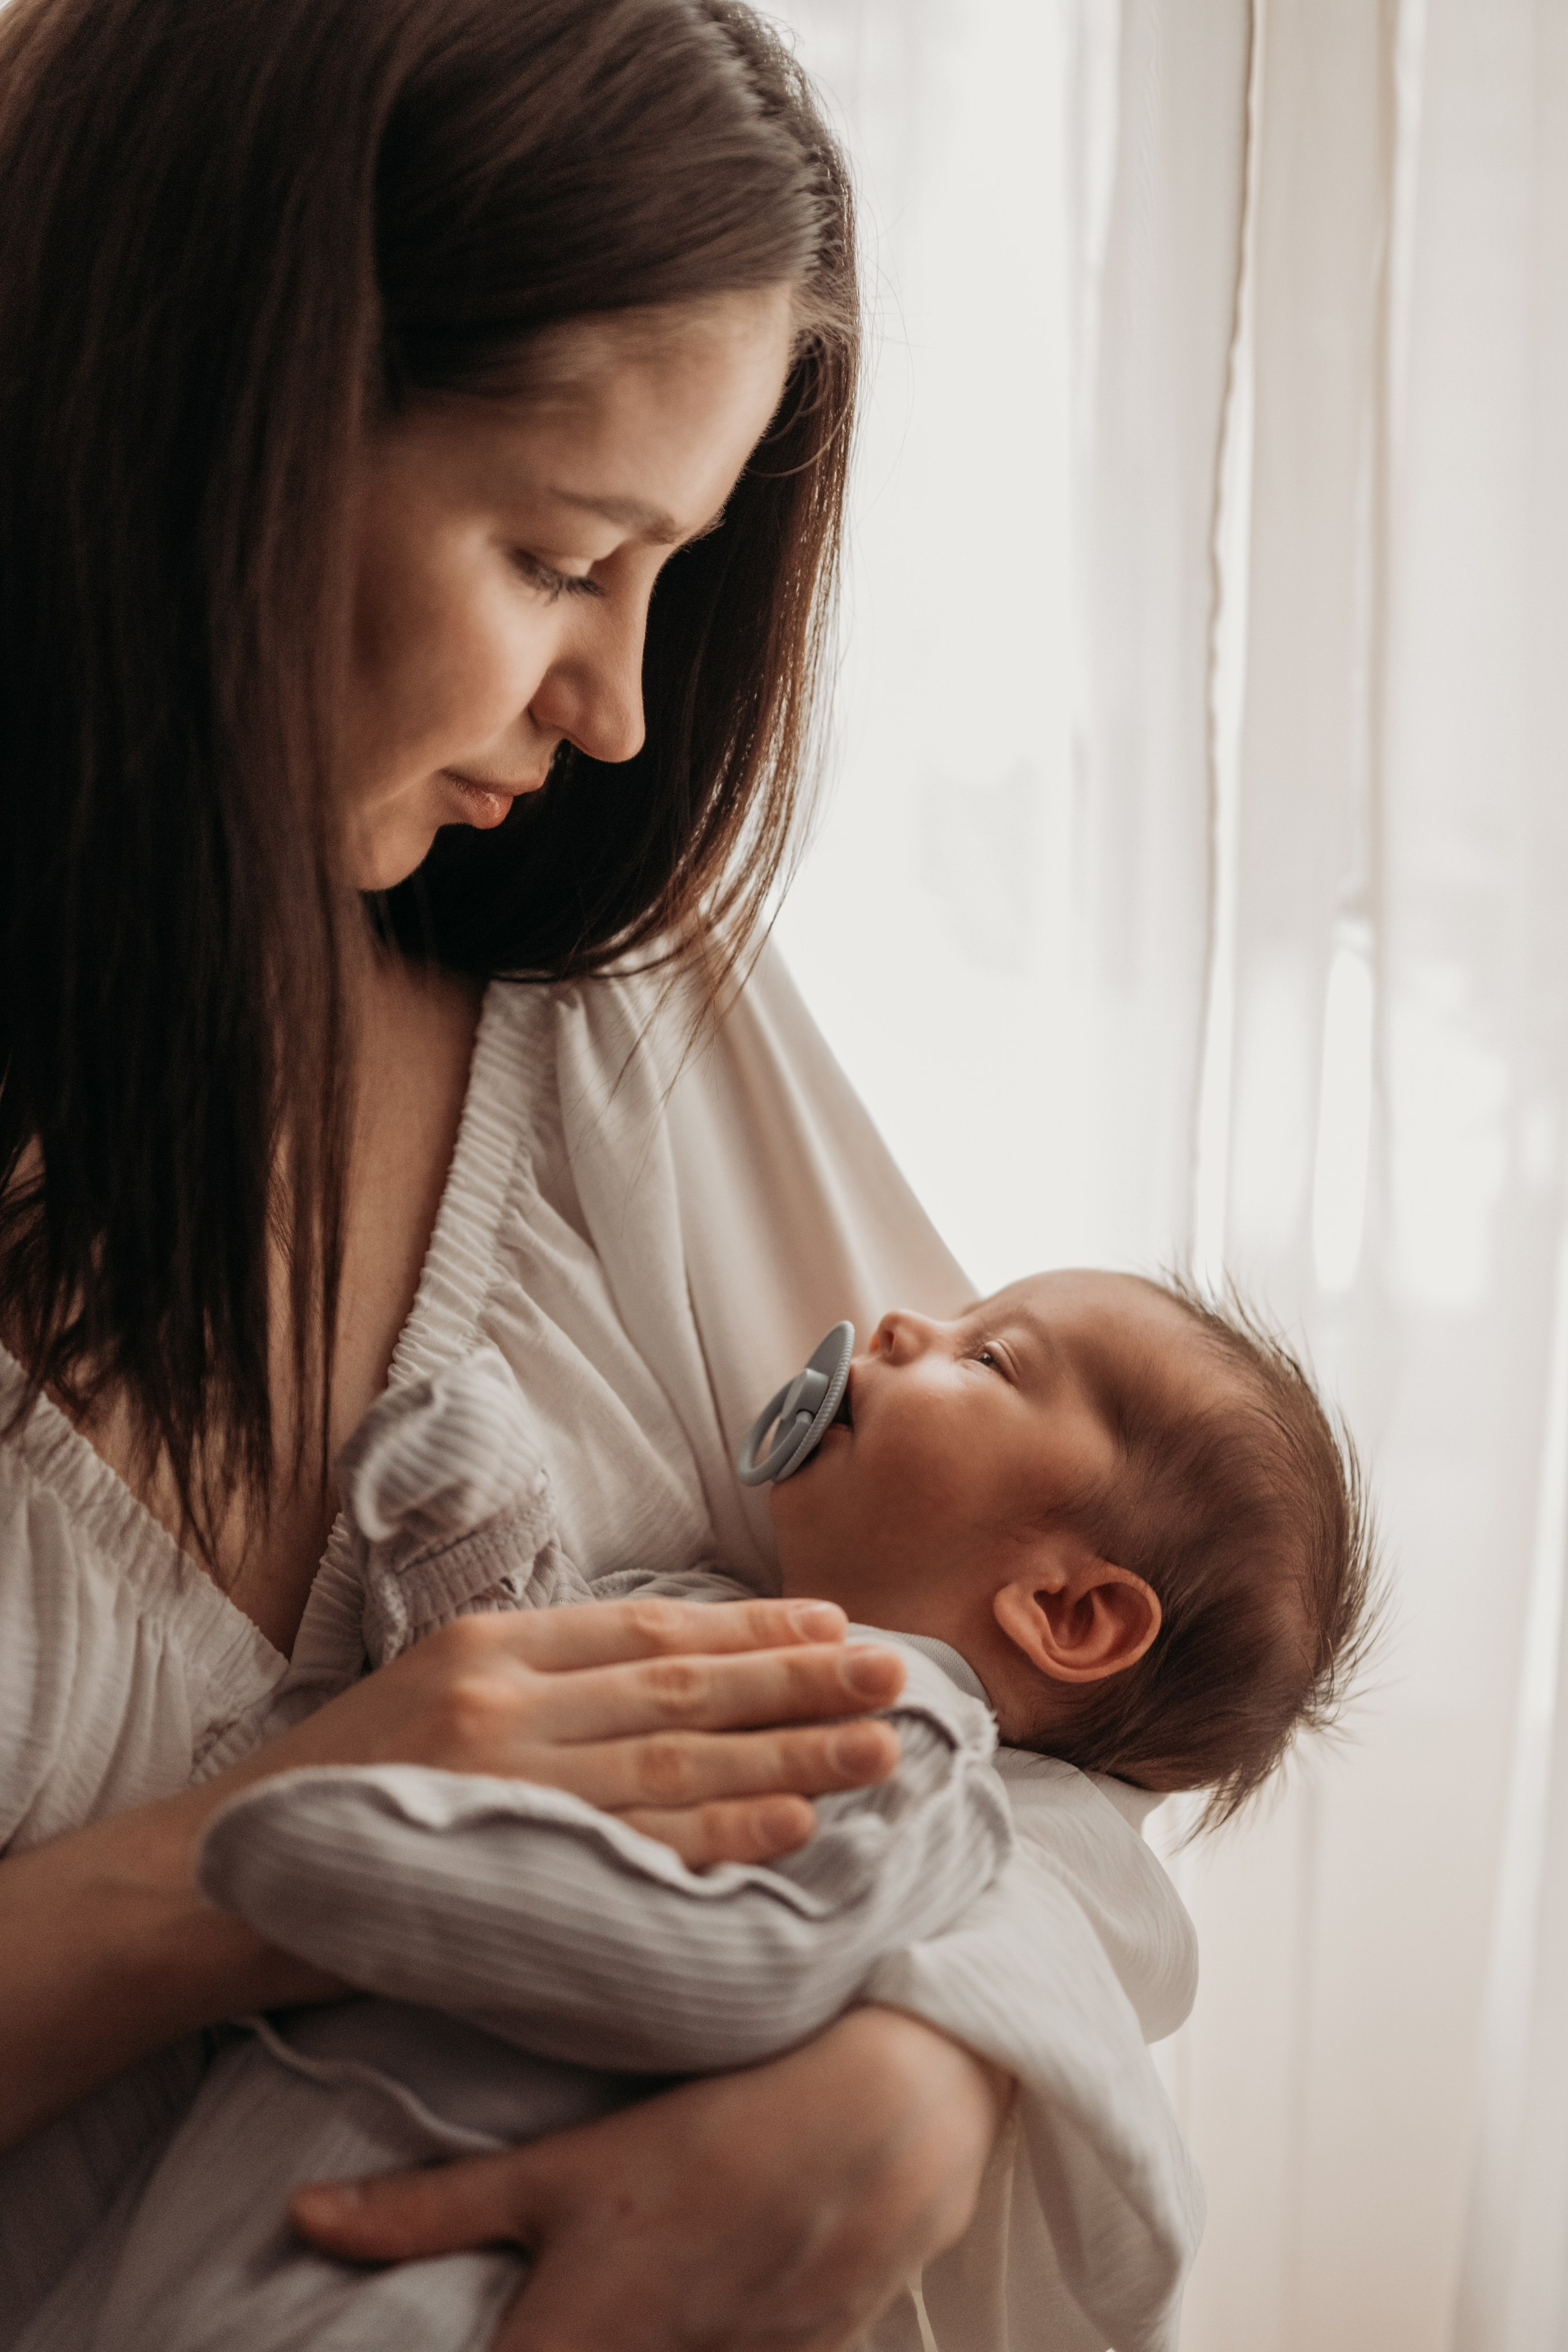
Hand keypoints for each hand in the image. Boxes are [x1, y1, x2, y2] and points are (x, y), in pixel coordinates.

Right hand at [0, 1601, 904, 2152]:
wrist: (223, 1880)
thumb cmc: (341, 1785)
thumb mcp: (433, 1690)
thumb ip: (539, 1675)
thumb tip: (663, 1669)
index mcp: (493, 1645)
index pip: (652, 1628)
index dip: (753, 1630)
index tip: (835, 1625)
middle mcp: (509, 1699)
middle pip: (686, 1685)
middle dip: (802, 1679)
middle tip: (899, 1671)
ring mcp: (510, 1779)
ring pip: (684, 1760)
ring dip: (794, 1752)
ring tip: (882, 1746)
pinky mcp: (508, 1859)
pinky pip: (643, 1845)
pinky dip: (727, 1833)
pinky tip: (799, 1822)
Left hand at [291, 2007, 1010, 2351]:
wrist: (892, 2115)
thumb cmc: (719, 2126)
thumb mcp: (562, 2167)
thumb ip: (432, 2206)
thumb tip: (302, 2219)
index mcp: (577, 2346)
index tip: (458, 2335)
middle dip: (554, 2341)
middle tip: (556, 2306)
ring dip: (654, 2340)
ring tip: (642, 2292)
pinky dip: (718, 2342)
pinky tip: (714, 2296)